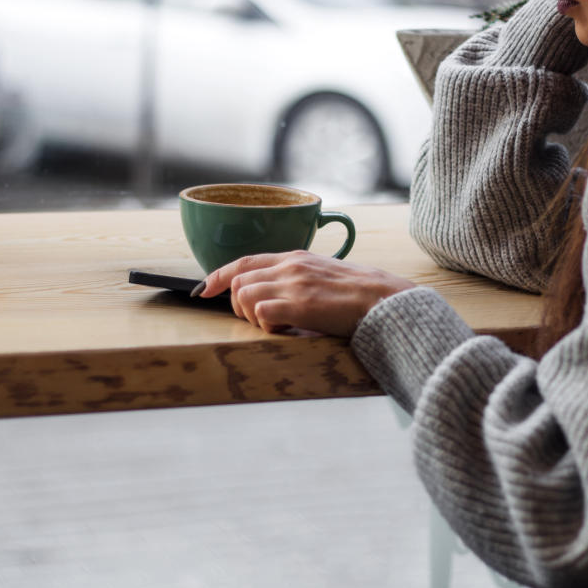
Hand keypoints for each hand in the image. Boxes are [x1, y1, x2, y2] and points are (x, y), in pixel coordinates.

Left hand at [197, 250, 415, 336]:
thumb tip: (272, 293)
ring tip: (276, 326)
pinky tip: (285, 331)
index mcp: (294, 257)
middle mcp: (290, 266)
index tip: (204, 290)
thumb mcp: (322, 273)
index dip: (217, 276)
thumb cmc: (358, 293)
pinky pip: (261, 313)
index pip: (243, 261)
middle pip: (237, 280)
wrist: (383, 300)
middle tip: (258, 321)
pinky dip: (265, 326)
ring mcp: (294, 285)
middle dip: (237, 305)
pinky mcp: (300, 306)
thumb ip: (296, 277)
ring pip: (244, 297)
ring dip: (252, 317)